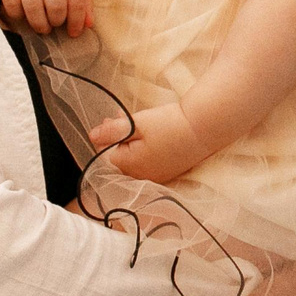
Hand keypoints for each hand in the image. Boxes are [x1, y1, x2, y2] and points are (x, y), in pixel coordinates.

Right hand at [0, 0, 92, 34]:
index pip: (77, 0)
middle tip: (55, 24)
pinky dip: (17, 15)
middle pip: (54, 5)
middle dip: (56, 21)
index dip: (76, 21)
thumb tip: (87, 25)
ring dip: (38, 23)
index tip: (73, 32)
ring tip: (42, 26)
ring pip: (32, 6)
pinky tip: (24, 15)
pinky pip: (10, 1)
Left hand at [91, 101, 214, 184]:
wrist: (204, 128)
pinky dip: (144, 149)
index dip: (105, 136)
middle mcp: (140, 177)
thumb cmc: (168, 125)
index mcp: (128, 167)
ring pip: (134, 160)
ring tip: (135, 124)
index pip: (104, 154)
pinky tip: (150, 136)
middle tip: (120, 118)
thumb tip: (91, 135)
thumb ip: (112, 131)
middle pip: (119, 159)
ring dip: (130, 143)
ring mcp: (156, 176)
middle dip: (116, 139)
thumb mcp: (136, 124)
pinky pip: (148, 162)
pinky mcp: (168, 172)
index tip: (110, 120)